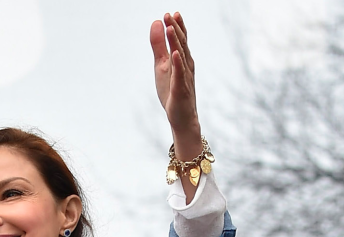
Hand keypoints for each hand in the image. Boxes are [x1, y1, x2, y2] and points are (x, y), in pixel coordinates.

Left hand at [150, 12, 200, 145]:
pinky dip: (178, 64)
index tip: (171, 13)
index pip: (181, 39)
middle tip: (169, 14)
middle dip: (176, 29)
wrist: (181, 117)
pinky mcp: (181, 89)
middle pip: (182, 44)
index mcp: (182, 59)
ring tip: (170, 27)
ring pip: (181, 56)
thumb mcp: (161, 65)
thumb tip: (156, 23)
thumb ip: (159, 46)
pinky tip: (175, 54)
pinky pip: (180, 75)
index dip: (177, 26)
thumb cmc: (172, 91)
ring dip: (176, 42)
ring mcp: (185, 77)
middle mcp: (186, 66)